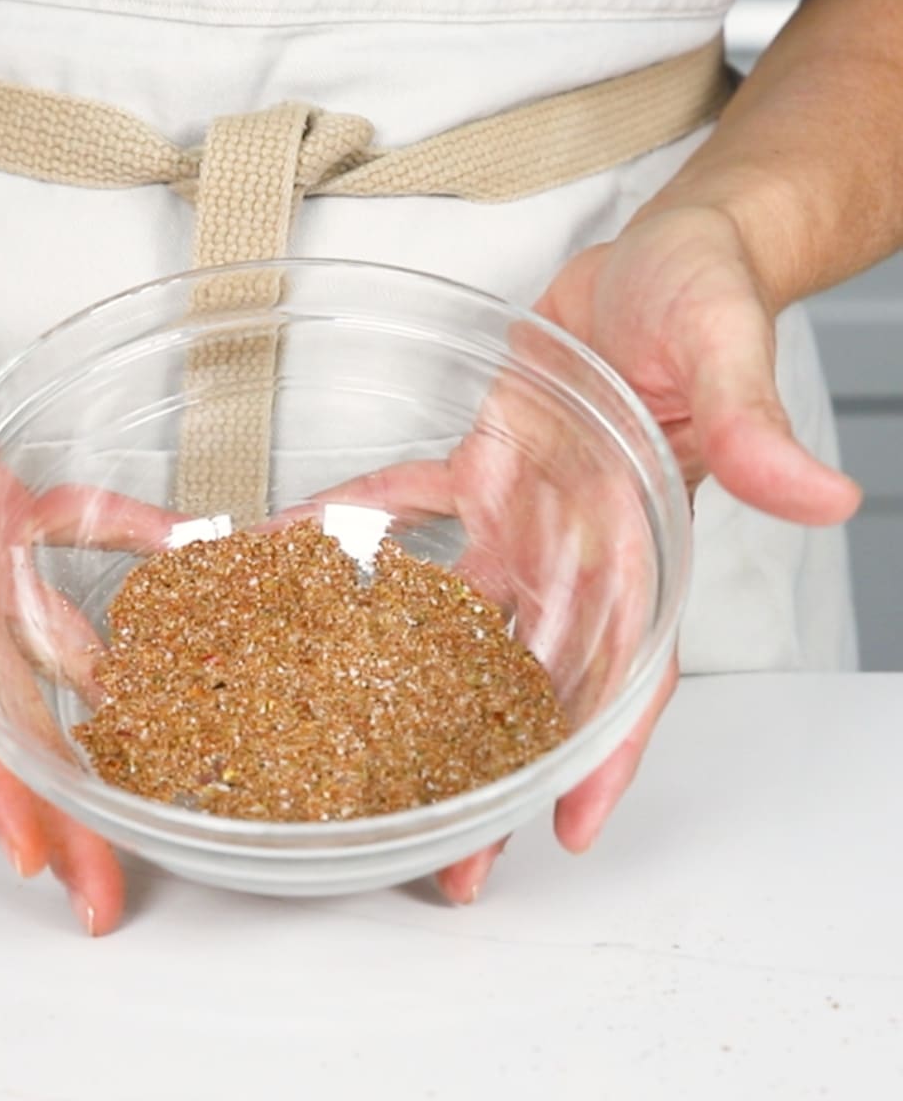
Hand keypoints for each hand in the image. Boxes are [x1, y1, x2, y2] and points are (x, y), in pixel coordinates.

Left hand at [310, 204, 861, 903]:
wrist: (657, 256)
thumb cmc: (708, 300)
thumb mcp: (731, 355)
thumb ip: (756, 430)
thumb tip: (825, 495)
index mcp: (644, 544)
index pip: (629, 671)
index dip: (604, 756)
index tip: (563, 833)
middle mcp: (577, 551)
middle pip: (531, 681)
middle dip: (489, 767)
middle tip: (441, 860)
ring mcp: (523, 518)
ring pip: (459, 621)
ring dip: (409, 683)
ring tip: (353, 755)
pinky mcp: (481, 471)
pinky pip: (407, 509)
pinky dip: (354, 528)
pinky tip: (292, 554)